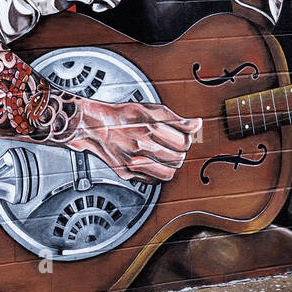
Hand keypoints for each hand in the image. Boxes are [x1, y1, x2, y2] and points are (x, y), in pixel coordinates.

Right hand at [74, 98, 201, 183]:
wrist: (95, 126)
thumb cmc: (122, 116)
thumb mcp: (151, 109)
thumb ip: (176, 119)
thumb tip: (196, 124)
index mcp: (150, 128)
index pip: (184, 143)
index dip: (186, 140)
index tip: (182, 137)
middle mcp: (142, 147)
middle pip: (178, 159)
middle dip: (179, 153)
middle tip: (172, 147)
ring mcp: (134, 163)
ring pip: (168, 174)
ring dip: (170, 166)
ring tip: (165, 157)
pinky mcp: (127, 174)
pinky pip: (152, 181)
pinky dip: (156, 174)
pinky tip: (152, 163)